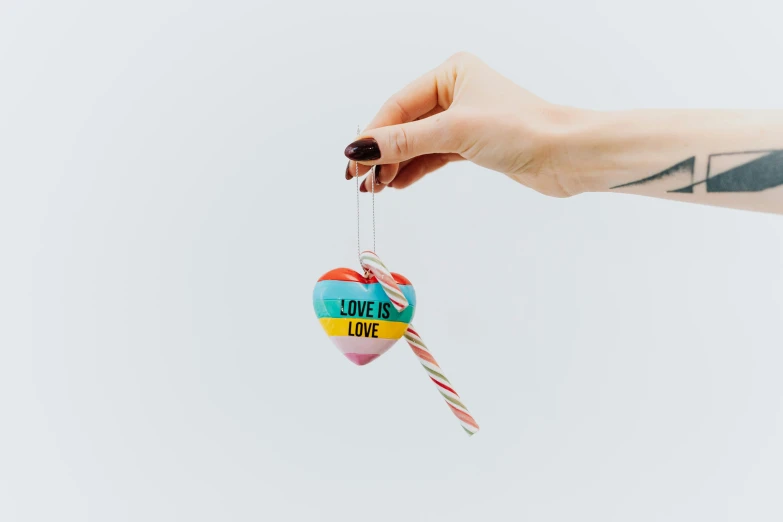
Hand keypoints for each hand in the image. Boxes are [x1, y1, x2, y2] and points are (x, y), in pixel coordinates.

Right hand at [343, 52, 586, 197]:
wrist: (565, 155)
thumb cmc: (522, 129)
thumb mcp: (453, 131)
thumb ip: (404, 141)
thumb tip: (360, 148)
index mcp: (451, 73)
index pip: (399, 105)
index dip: (374, 134)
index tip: (354, 160)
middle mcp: (456, 92)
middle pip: (405, 124)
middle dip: (383, 153)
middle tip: (362, 181)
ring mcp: (464, 119)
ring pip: (418, 142)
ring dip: (396, 165)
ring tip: (376, 188)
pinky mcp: (473, 143)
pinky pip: (433, 155)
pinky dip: (415, 169)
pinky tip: (398, 183)